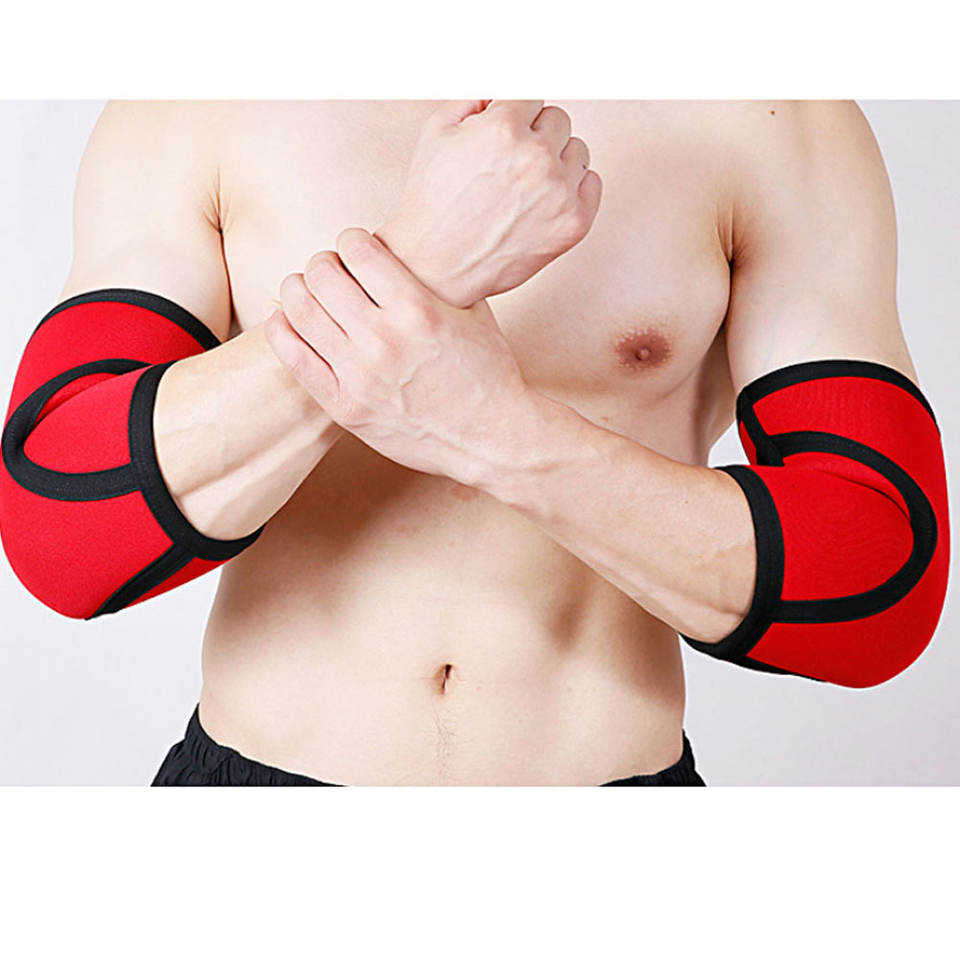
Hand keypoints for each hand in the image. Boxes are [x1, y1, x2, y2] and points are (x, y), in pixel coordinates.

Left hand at [266, 228, 537, 487]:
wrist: (493, 439)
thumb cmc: (488, 371)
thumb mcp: (474, 312)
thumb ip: (439, 277)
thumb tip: (409, 241)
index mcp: (418, 310)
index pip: (357, 249)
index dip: (351, 240)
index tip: (355, 248)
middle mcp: (385, 340)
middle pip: (322, 274)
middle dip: (323, 262)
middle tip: (329, 269)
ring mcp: (362, 377)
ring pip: (300, 311)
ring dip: (297, 290)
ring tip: (306, 290)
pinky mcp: (346, 408)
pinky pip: (295, 360)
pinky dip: (282, 330)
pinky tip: (283, 318)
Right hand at [377, 100, 601, 307]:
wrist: (436, 267)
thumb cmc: (433, 203)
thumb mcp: (437, 133)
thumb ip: (476, 98)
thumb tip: (504, 90)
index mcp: (504, 129)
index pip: (532, 96)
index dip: (513, 115)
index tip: (505, 134)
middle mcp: (536, 158)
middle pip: (558, 121)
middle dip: (534, 136)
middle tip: (508, 167)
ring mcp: (559, 193)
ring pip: (577, 151)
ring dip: (555, 162)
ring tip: (524, 188)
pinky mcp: (574, 224)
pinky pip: (592, 184)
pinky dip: (572, 190)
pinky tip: (543, 203)